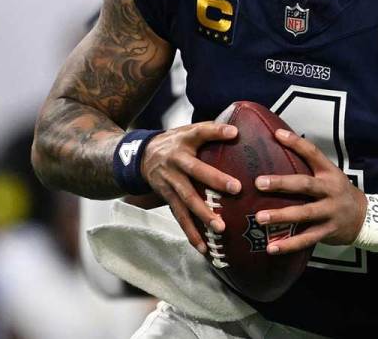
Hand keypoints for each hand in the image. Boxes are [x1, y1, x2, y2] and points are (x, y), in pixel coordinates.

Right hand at [140, 122, 241, 252]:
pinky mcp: (167, 199)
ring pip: (186, 201)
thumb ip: (211, 130)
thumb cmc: (174, 142)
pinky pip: (179, 217)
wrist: (140, 156)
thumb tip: (237, 132)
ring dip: (203, 215)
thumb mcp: (188, 131)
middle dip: (215, 181)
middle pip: (195, 172)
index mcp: (183, 142)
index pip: (201, 133)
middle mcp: (175, 163)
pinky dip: (191, 233)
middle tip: (236, 189)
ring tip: (220, 228)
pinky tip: (203, 248)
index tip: (234, 133)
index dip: (216, 132)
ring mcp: (169, 183)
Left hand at [253, 128, 366, 254]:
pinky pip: (306, 239)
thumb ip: (309, 167)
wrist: (365, 218)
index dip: (296, 143)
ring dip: (281, 216)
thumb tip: (279, 148)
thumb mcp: (330, 175)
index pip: (313, 153)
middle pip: (305, 185)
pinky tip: (271, 248)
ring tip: (259, 218)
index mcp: (329, 173)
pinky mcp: (327, 231)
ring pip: (304, 214)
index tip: (277, 135)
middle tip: (258, 183)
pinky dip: (288, 244)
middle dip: (281, 184)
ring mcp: (330, 212)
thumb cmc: (338, 192)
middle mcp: (331, 191)